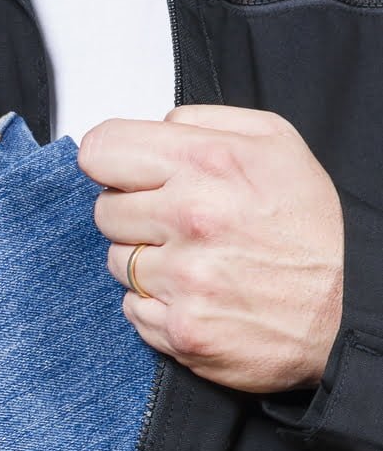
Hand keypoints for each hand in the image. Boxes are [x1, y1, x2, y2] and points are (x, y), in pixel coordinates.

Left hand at [78, 106, 343, 393]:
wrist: (349, 307)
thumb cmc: (310, 227)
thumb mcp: (276, 144)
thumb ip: (204, 123)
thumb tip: (154, 127)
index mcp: (210, 162)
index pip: (101, 150)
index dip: (112, 163)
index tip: (127, 174)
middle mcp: (192, 217)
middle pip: (104, 209)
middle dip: (135, 214)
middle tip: (180, 224)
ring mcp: (183, 278)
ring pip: (116, 260)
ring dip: (147, 261)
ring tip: (198, 261)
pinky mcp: (179, 327)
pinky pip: (132, 307)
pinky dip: (157, 304)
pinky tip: (199, 295)